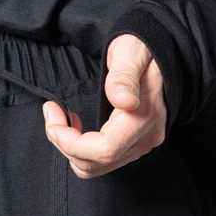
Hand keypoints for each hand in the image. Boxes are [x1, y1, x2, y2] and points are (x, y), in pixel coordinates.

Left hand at [43, 34, 166, 178]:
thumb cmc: (144, 49)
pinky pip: (102, 160)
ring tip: (60, 118)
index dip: (71, 143)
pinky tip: (75, 125)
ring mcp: (141, 144)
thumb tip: (123, 100)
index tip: (53, 116)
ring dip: (70, 148)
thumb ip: (124, 75)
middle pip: (96, 164)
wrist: (163, 54)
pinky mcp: (134, 145)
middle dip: (63, 143)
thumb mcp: (131, 51)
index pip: (104, 150)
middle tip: (51, 112)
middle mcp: (145, 138)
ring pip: (96, 167)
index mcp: (144, 117)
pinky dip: (80, 149)